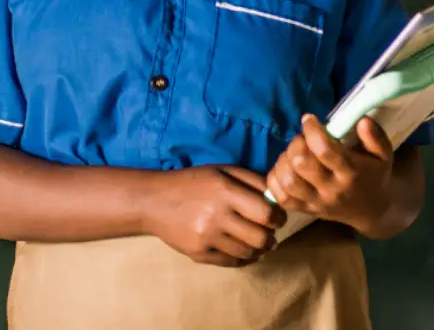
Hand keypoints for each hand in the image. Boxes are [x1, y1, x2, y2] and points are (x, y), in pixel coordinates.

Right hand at [144, 165, 286, 266]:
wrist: (155, 200)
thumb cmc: (193, 182)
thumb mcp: (222, 170)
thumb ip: (251, 180)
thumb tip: (277, 197)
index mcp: (225, 191)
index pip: (266, 213)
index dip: (278, 218)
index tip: (278, 217)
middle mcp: (216, 216)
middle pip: (260, 238)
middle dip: (271, 237)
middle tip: (269, 232)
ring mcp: (207, 237)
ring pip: (248, 253)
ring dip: (259, 249)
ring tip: (257, 241)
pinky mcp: (199, 254)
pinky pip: (231, 263)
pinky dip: (243, 259)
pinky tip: (242, 250)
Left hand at [266, 115, 393, 233]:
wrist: (371, 210)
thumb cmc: (373, 173)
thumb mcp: (383, 154)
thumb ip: (375, 137)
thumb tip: (361, 122)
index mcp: (352, 173)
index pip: (325, 151)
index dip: (312, 131)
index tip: (309, 119)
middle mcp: (332, 190)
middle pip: (300, 164)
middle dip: (297, 143)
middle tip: (303, 138)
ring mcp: (316, 203)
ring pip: (287, 181)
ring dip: (284, 160)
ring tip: (294, 153)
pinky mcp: (304, 210)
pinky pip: (280, 197)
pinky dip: (275, 179)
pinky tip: (287, 168)